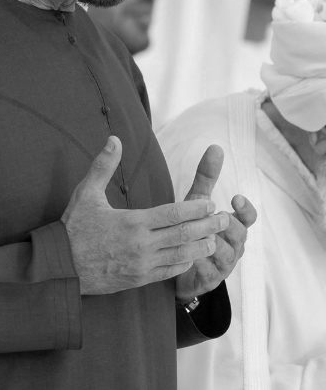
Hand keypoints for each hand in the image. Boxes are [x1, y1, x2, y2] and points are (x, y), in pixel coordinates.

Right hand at [61, 136, 224, 295]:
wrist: (59, 266)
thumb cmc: (73, 228)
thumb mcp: (85, 194)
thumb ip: (103, 166)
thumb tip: (114, 139)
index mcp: (132, 222)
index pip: (174, 213)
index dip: (195, 208)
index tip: (210, 203)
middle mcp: (141, 245)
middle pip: (185, 234)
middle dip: (208, 226)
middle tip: (223, 218)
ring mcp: (142, 264)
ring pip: (182, 255)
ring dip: (201, 246)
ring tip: (214, 238)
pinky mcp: (140, 278)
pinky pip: (170, 271)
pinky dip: (185, 262)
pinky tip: (192, 255)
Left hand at [174, 145, 257, 301]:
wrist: (178, 264)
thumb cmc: (192, 228)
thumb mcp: (196, 202)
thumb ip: (206, 178)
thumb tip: (215, 147)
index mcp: (233, 227)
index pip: (248, 218)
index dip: (245, 209)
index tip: (235, 198)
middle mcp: (234, 245)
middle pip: (239, 234)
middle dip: (226, 225)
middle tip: (213, 218)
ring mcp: (223, 264)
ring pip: (226, 253)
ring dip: (214, 243)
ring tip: (200, 236)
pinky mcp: (210, 279)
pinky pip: (209, 271)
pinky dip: (201, 262)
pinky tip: (189, 255)